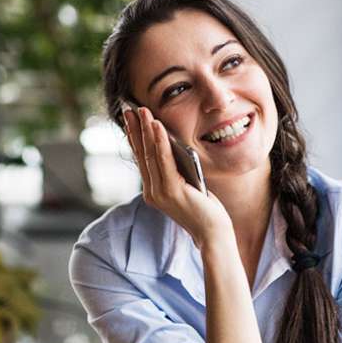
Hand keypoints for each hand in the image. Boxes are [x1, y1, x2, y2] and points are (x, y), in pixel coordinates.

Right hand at [123, 106, 232, 248]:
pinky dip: (159, 141)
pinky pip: (163, 160)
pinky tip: (157, 126)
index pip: (141, 159)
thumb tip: (169, 141)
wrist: (212, 233)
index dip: (134, 137)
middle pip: (141, 154)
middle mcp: (152, 192)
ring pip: (150, 154)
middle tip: (128, 108)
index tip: (130, 118)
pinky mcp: (172, 191)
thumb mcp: (186, 183)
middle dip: (135, 129)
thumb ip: (176, 168)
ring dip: (146, 130)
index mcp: (153, 191)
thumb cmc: (203, 208)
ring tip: (141, 111)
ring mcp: (160, 193)